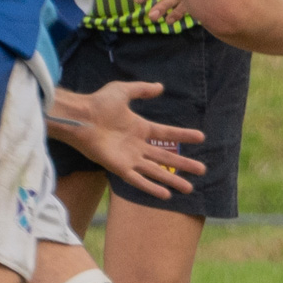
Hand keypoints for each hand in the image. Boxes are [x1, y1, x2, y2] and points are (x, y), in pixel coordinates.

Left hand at [48, 81, 207, 198]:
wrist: (79, 117)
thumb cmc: (98, 103)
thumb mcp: (123, 91)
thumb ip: (142, 89)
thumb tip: (160, 87)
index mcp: (140, 128)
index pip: (167, 134)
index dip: (183, 135)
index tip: (201, 137)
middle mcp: (137, 146)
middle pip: (166, 157)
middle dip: (184, 164)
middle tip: (202, 170)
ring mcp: (129, 158)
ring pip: (156, 172)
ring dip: (172, 180)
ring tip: (189, 188)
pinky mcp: (119, 168)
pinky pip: (138, 180)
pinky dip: (151, 188)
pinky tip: (165, 195)